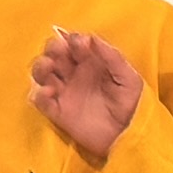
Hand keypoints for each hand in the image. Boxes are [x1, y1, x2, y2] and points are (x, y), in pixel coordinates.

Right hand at [30, 25, 148, 162]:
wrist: (129, 134)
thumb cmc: (132, 103)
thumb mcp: (128, 77)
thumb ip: (112, 57)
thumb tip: (91, 37)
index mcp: (91, 62)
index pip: (73, 43)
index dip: (72, 40)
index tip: (78, 44)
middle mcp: (74, 74)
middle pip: (54, 54)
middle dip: (52, 48)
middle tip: (59, 52)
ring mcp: (65, 92)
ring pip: (42, 73)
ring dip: (40, 66)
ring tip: (49, 68)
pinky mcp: (58, 112)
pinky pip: (41, 101)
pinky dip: (39, 94)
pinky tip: (50, 92)